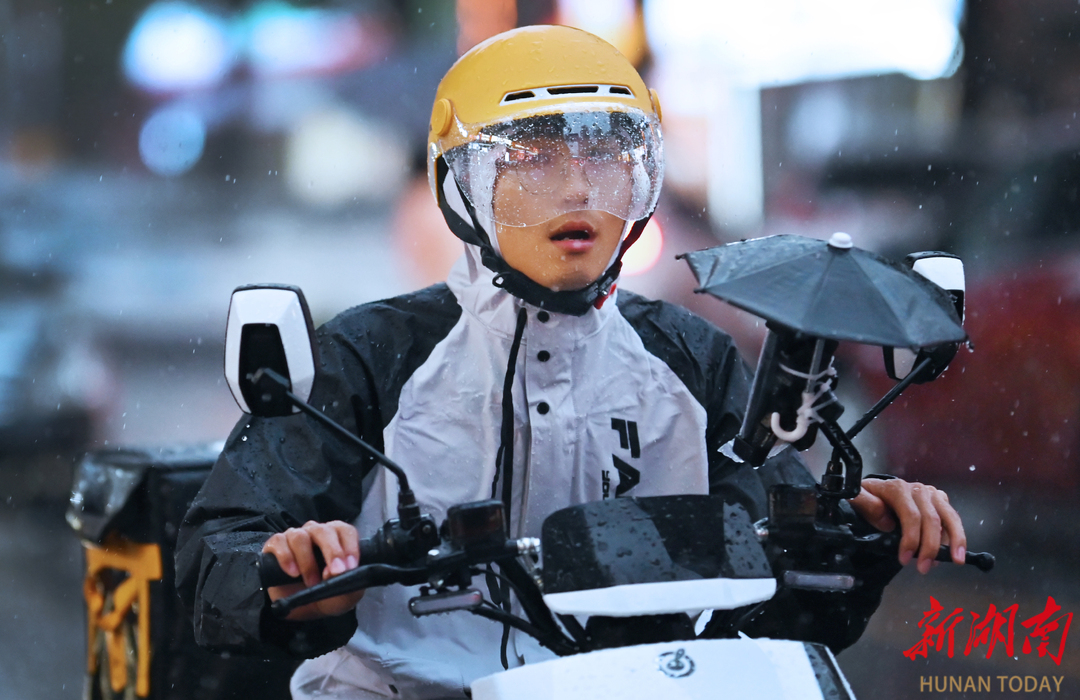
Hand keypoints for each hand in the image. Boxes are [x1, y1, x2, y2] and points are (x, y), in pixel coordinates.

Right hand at [262, 520, 363, 619]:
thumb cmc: (327, 595)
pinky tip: (292, 573)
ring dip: (307, 561)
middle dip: (332, 551)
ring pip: (300, 537)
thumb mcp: (345, 595)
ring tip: (311, 582)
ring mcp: (294, 536)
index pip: (346, 531)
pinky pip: (278, 542)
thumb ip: (345, 581)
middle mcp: (316, 532)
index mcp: (337, 538)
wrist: (301, 608)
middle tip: (335, 572)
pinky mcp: (275, 545)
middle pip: (323, 530)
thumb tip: (331, 571)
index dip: (350, 547)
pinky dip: (285, 557)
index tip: (350, 566)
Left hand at [849, 478, 966, 574]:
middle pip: (931, 519)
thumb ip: (866, 505)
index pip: (911, 515)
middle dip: (930, 547)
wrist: (877, 490)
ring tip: (956, 561)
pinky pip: (952, 519)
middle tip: (923, 568)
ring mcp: (931, 494)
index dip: (910, 539)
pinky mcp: (940, 499)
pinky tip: (955, 553)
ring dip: (954, 541)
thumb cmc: (868, 499)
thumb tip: (887, 523)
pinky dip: (956, 536)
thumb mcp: (858, 499)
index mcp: (897, 488)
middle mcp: (918, 489)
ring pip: (949, 517)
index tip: (904, 559)